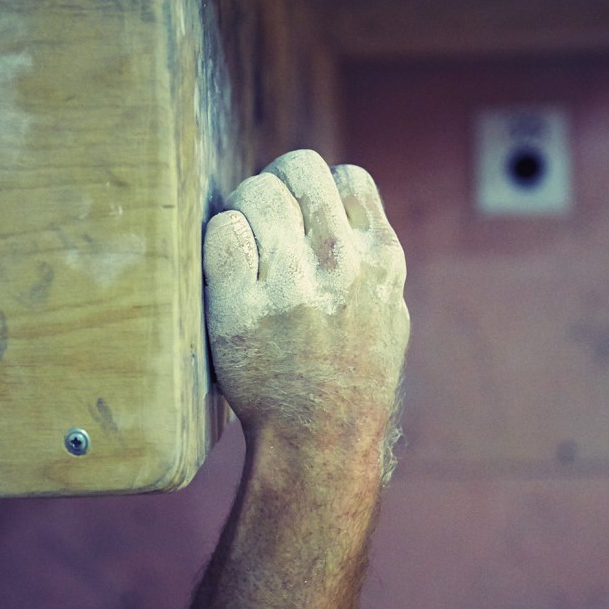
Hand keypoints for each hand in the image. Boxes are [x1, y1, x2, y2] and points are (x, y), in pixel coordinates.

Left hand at [203, 150, 408, 477]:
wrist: (321, 438)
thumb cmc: (353, 373)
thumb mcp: (389, 308)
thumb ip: (368, 253)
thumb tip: (340, 200)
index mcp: (381, 259)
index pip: (345, 176)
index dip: (316, 185)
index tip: (299, 208)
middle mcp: (340, 264)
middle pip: (297, 170)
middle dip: (275, 185)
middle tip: (261, 217)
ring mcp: (290, 286)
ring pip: (256, 192)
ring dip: (243, 208)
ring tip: (243, 245)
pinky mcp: (240, 309)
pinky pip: (221, 232)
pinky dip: (219, 239)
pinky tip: (226, 267)